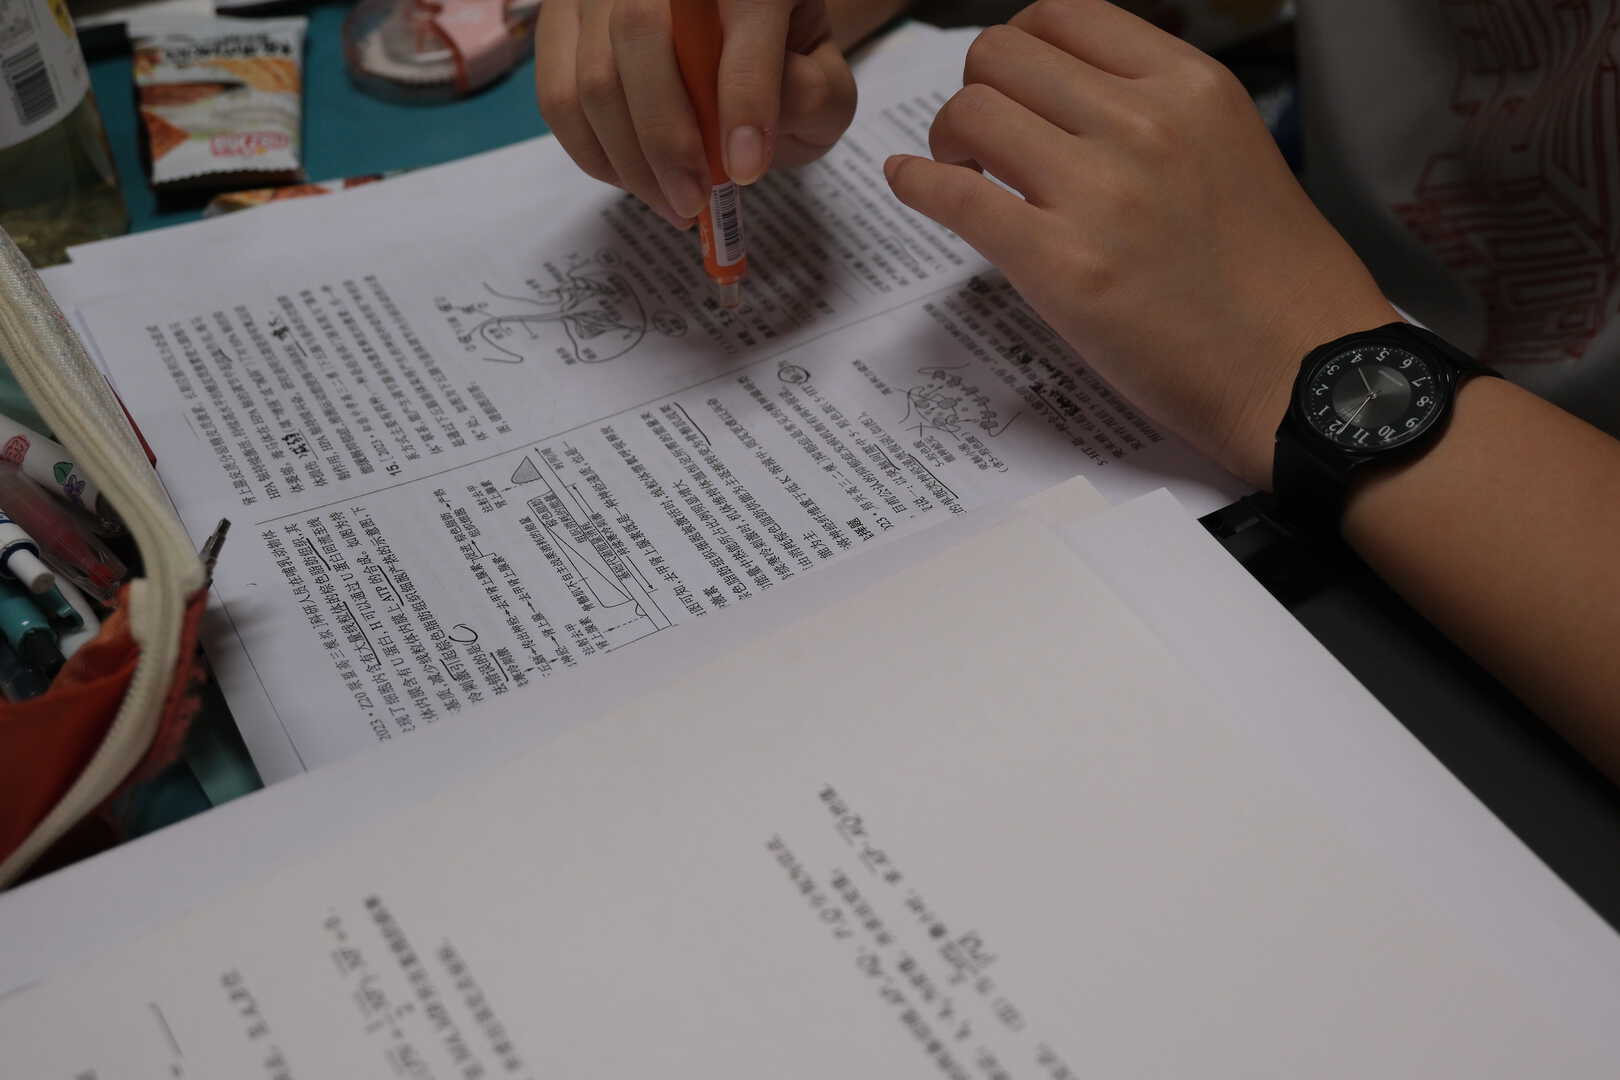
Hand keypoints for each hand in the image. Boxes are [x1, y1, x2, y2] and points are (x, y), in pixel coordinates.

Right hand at [536, 0, 857, 228]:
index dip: (744, 100)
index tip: (745, 172)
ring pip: (594, 73)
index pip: (744, 20)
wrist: (737, 39)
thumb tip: (743, 143)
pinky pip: (557, 97)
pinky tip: (635, 179)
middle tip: (692, 202)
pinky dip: (595, 154)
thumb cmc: (781, 65)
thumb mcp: (821, 83)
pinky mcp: (561, 19)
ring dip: (630, 160)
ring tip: (672, 203)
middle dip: (665, 138)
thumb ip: (810, 98)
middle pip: (639, 32)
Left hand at [882, 0, 1398, 488]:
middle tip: (981, 140)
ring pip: (970, 113)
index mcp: (1190, 85)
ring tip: (965, 174)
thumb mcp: (1234, 150)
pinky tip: (909, 185)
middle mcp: (1143, 122)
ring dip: (947, 139)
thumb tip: (1069, 103)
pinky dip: (916, 185)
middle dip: (976, 89)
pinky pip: (955, 197)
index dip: (1020, 49)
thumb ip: (1156, 113)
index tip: (1015, 89)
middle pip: (1001, 54)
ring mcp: (1100, 193)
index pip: (1064, 15)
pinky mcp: (1062, 267)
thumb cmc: (1278, 283)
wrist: (1304, 377)